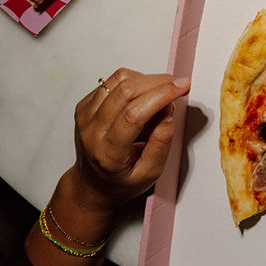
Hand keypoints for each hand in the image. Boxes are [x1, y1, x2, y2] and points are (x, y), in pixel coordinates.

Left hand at [66, 69, 191, 215]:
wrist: (92, 185)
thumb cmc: (120, 181)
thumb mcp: (150, 173)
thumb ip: (162, 142)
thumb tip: (168, 109)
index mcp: (107, 153)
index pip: (134, 114)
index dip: (161, 95)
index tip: (182, 87)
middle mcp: (91, 131)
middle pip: (126, 91)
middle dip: (159, 82)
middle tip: (177, 87)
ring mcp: (85, 116)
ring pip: (120, 79)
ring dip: (147, 80)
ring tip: (158, 96)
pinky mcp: (84, 104)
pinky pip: (113, 81)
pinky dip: (134, 82)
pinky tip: (141, 98)